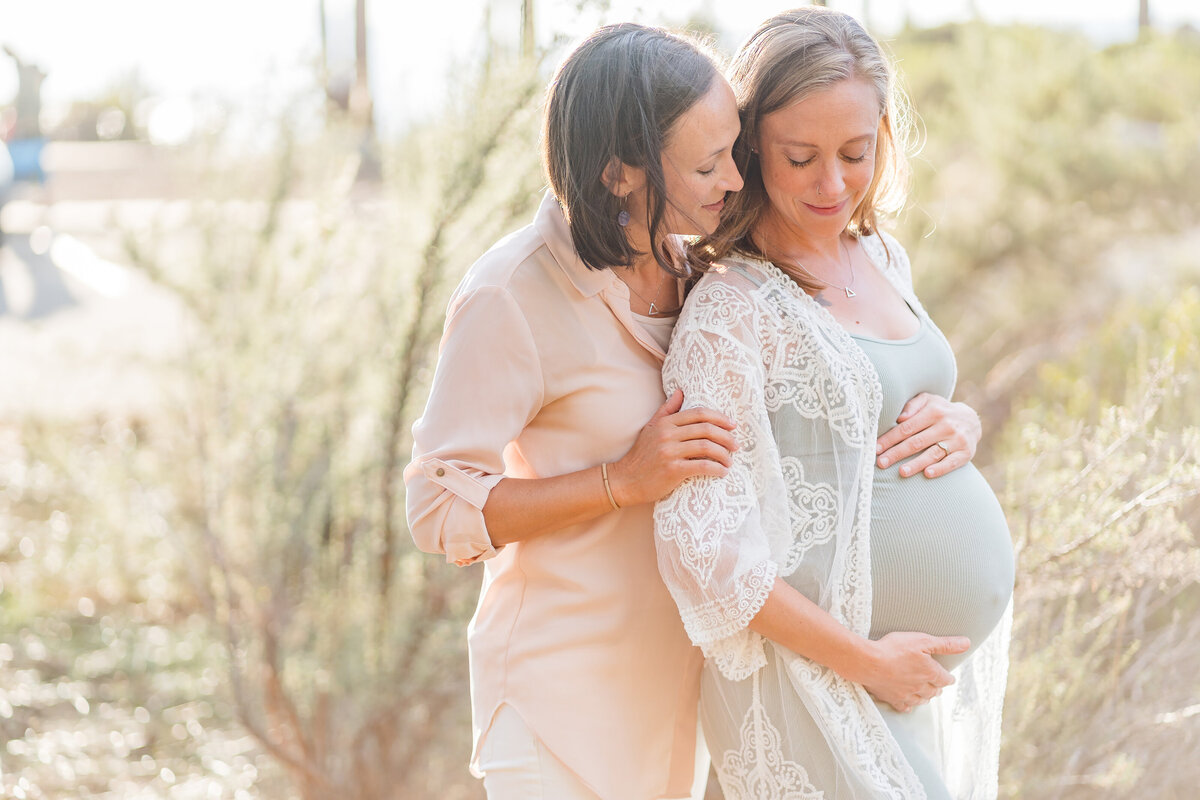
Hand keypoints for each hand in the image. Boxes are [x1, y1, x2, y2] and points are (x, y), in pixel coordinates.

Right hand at [609, 389, 736, 506]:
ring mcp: (670, 452)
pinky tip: (722, 472)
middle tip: (736, 445)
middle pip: (706, 430)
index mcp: (665, 423)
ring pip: (706, 447)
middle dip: (726, 437)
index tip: (732, 425)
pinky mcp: (672, 470)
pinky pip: (702, 466)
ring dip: (724, 454)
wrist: (625, 480)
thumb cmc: (641, 455)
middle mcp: (667, 435)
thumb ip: (667, 410)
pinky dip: (716, 469)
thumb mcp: (651, 428)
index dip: (719, 418)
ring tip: (730, 461)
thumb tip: (680, 391)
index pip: (699, 414)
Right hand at [856, 632, 969, 712]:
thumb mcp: (922, 640)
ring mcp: (907, 694)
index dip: (948, 678)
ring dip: (926, 696)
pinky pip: (905, 706)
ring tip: (926, 694)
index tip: (949, 678)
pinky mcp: (892, 698)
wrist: (868, 663)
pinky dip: (909, 705)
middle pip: (934, 691)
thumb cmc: (894, 648)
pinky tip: (909, 703)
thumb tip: (967, 643)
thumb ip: (945, 644)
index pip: (945, 679)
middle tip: (937, 685)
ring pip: (922, 700)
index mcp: (930, 672)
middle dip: (937, 687)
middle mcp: (921, 686)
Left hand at [875, 394, 980, 478]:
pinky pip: (952, 462)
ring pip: (933, 453)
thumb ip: (912, 405)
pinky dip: (941, 468)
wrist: (972, 421)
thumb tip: (900, 417)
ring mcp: (957, 439)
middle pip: (917, 442)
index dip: (890, 439)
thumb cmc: (940, 411)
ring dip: (916, 463)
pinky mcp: (966, 453)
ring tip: (902, 472)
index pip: (907, 427)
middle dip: (897, 453)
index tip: (875, 448)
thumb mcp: (928, 401)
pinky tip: (928, 474)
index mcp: (933, 411)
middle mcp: (946, 425)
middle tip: (881, 463)